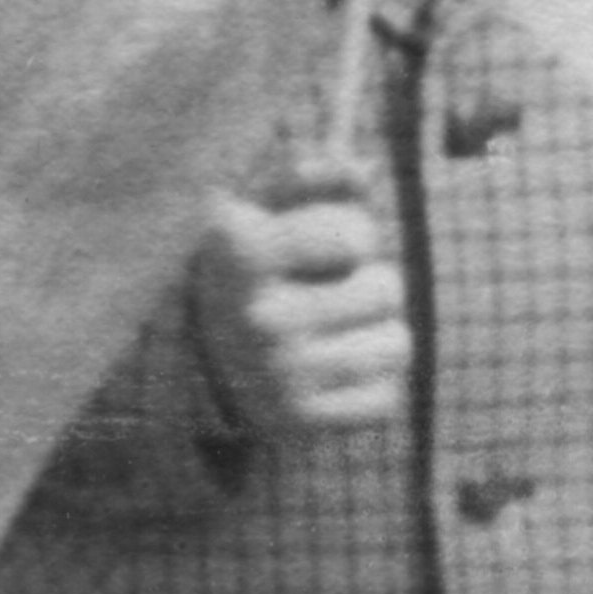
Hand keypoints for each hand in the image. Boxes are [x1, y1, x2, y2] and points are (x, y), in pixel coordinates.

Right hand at [193, 154, 408, 433]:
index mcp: (242, 252)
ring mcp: (278, 375)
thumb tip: (363, 168)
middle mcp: (257, 315)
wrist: (195, 362)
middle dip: (366, 286)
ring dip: (375, 334)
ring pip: (397, 344)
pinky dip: (370, 384)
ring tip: (334, 332)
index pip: (358, 236)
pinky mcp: (298, 424)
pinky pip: (385, 399)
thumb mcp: (261, 211)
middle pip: (387, 289)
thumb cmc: (247, 269)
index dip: (348, 237)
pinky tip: (332, 375)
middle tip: (324, 295)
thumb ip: (309, 178)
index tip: (309, 250)